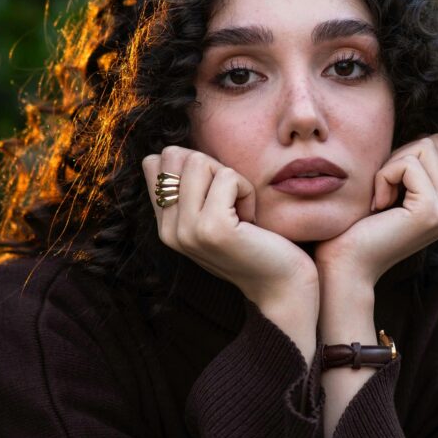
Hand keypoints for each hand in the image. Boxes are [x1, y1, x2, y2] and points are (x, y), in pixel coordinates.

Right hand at [142, 147, 318, 306]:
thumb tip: (179, 151)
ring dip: (230, 179)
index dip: (194, 165)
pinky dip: (247, 190)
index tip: (216, 197)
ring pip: (199, 161)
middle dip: (211, 168)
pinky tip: (251, 219)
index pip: (156, 162)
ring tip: (241, 212)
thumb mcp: (213, 216)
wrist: (281, 287)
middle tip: (230, 202)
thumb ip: (190, 190)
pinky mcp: (213, 228)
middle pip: (175, 155)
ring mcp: (188, 230)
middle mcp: (169, 230)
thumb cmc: (255, 244)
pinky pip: (228, 176)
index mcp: (166, 226)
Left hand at [313, 133, 437, 286]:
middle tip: (381, 191)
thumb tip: (424, 137)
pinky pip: (408, 165)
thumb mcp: (390, 192)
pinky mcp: (431, 211)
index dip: (404, 157)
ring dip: (391, 167)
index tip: (385, 187)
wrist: (345, 267)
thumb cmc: (356, 229)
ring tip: (380, 199)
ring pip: (424, 147)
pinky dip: (384, 176)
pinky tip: (377, 204)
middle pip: (435, 143)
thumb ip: (410, 170)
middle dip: (399, 158)